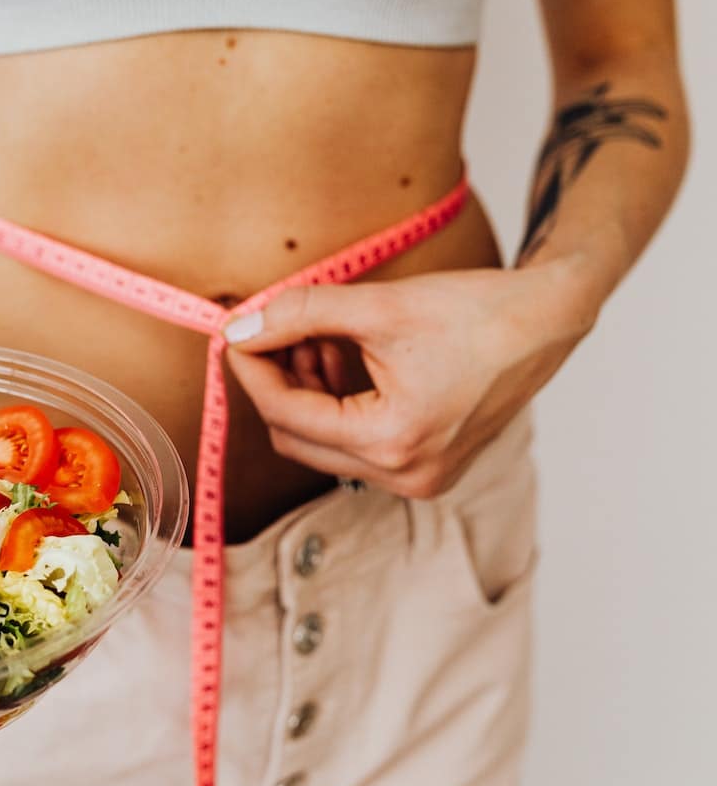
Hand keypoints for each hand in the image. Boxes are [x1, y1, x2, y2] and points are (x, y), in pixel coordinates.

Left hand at [224, 264, 595, 497]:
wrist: (548, 321)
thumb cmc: (476, 312)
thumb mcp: (379, 307)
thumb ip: (300, 316)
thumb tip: (239, 327)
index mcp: (392, 442)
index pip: (286, 414)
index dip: (252, 369)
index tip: (237, 331)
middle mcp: (405, 476)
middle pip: (297, 437)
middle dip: (278, 381)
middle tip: (276, 330)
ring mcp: (418, 479)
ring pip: (322, 442)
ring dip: (307, 391)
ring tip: (317, 336)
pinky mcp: (426, 468)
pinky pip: (354, 443)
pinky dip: (336, 403)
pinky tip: (341, 356)